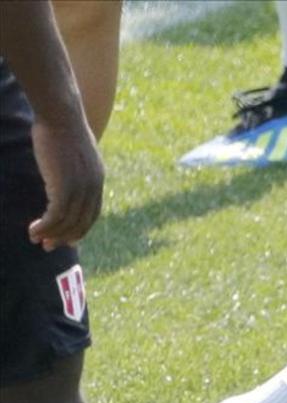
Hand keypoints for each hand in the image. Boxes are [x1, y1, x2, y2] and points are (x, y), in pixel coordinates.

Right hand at [28, 117, 103, 250]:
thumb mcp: (74, 152)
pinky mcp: (65, 186)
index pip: (92, 214)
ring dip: (50, 234)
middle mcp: (93, 187)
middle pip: (81, 222)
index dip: (78, 228)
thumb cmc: (62, 128)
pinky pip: (55, 215)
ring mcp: (81, 188)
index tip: (65, 238)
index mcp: (97, 180)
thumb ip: (73, 168)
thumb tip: (63, 173)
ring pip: (67, 222)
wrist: (61, 115)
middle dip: (64, 237)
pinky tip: (33, 229)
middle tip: (48, 246)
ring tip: (35, 238)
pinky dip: (44, 226)